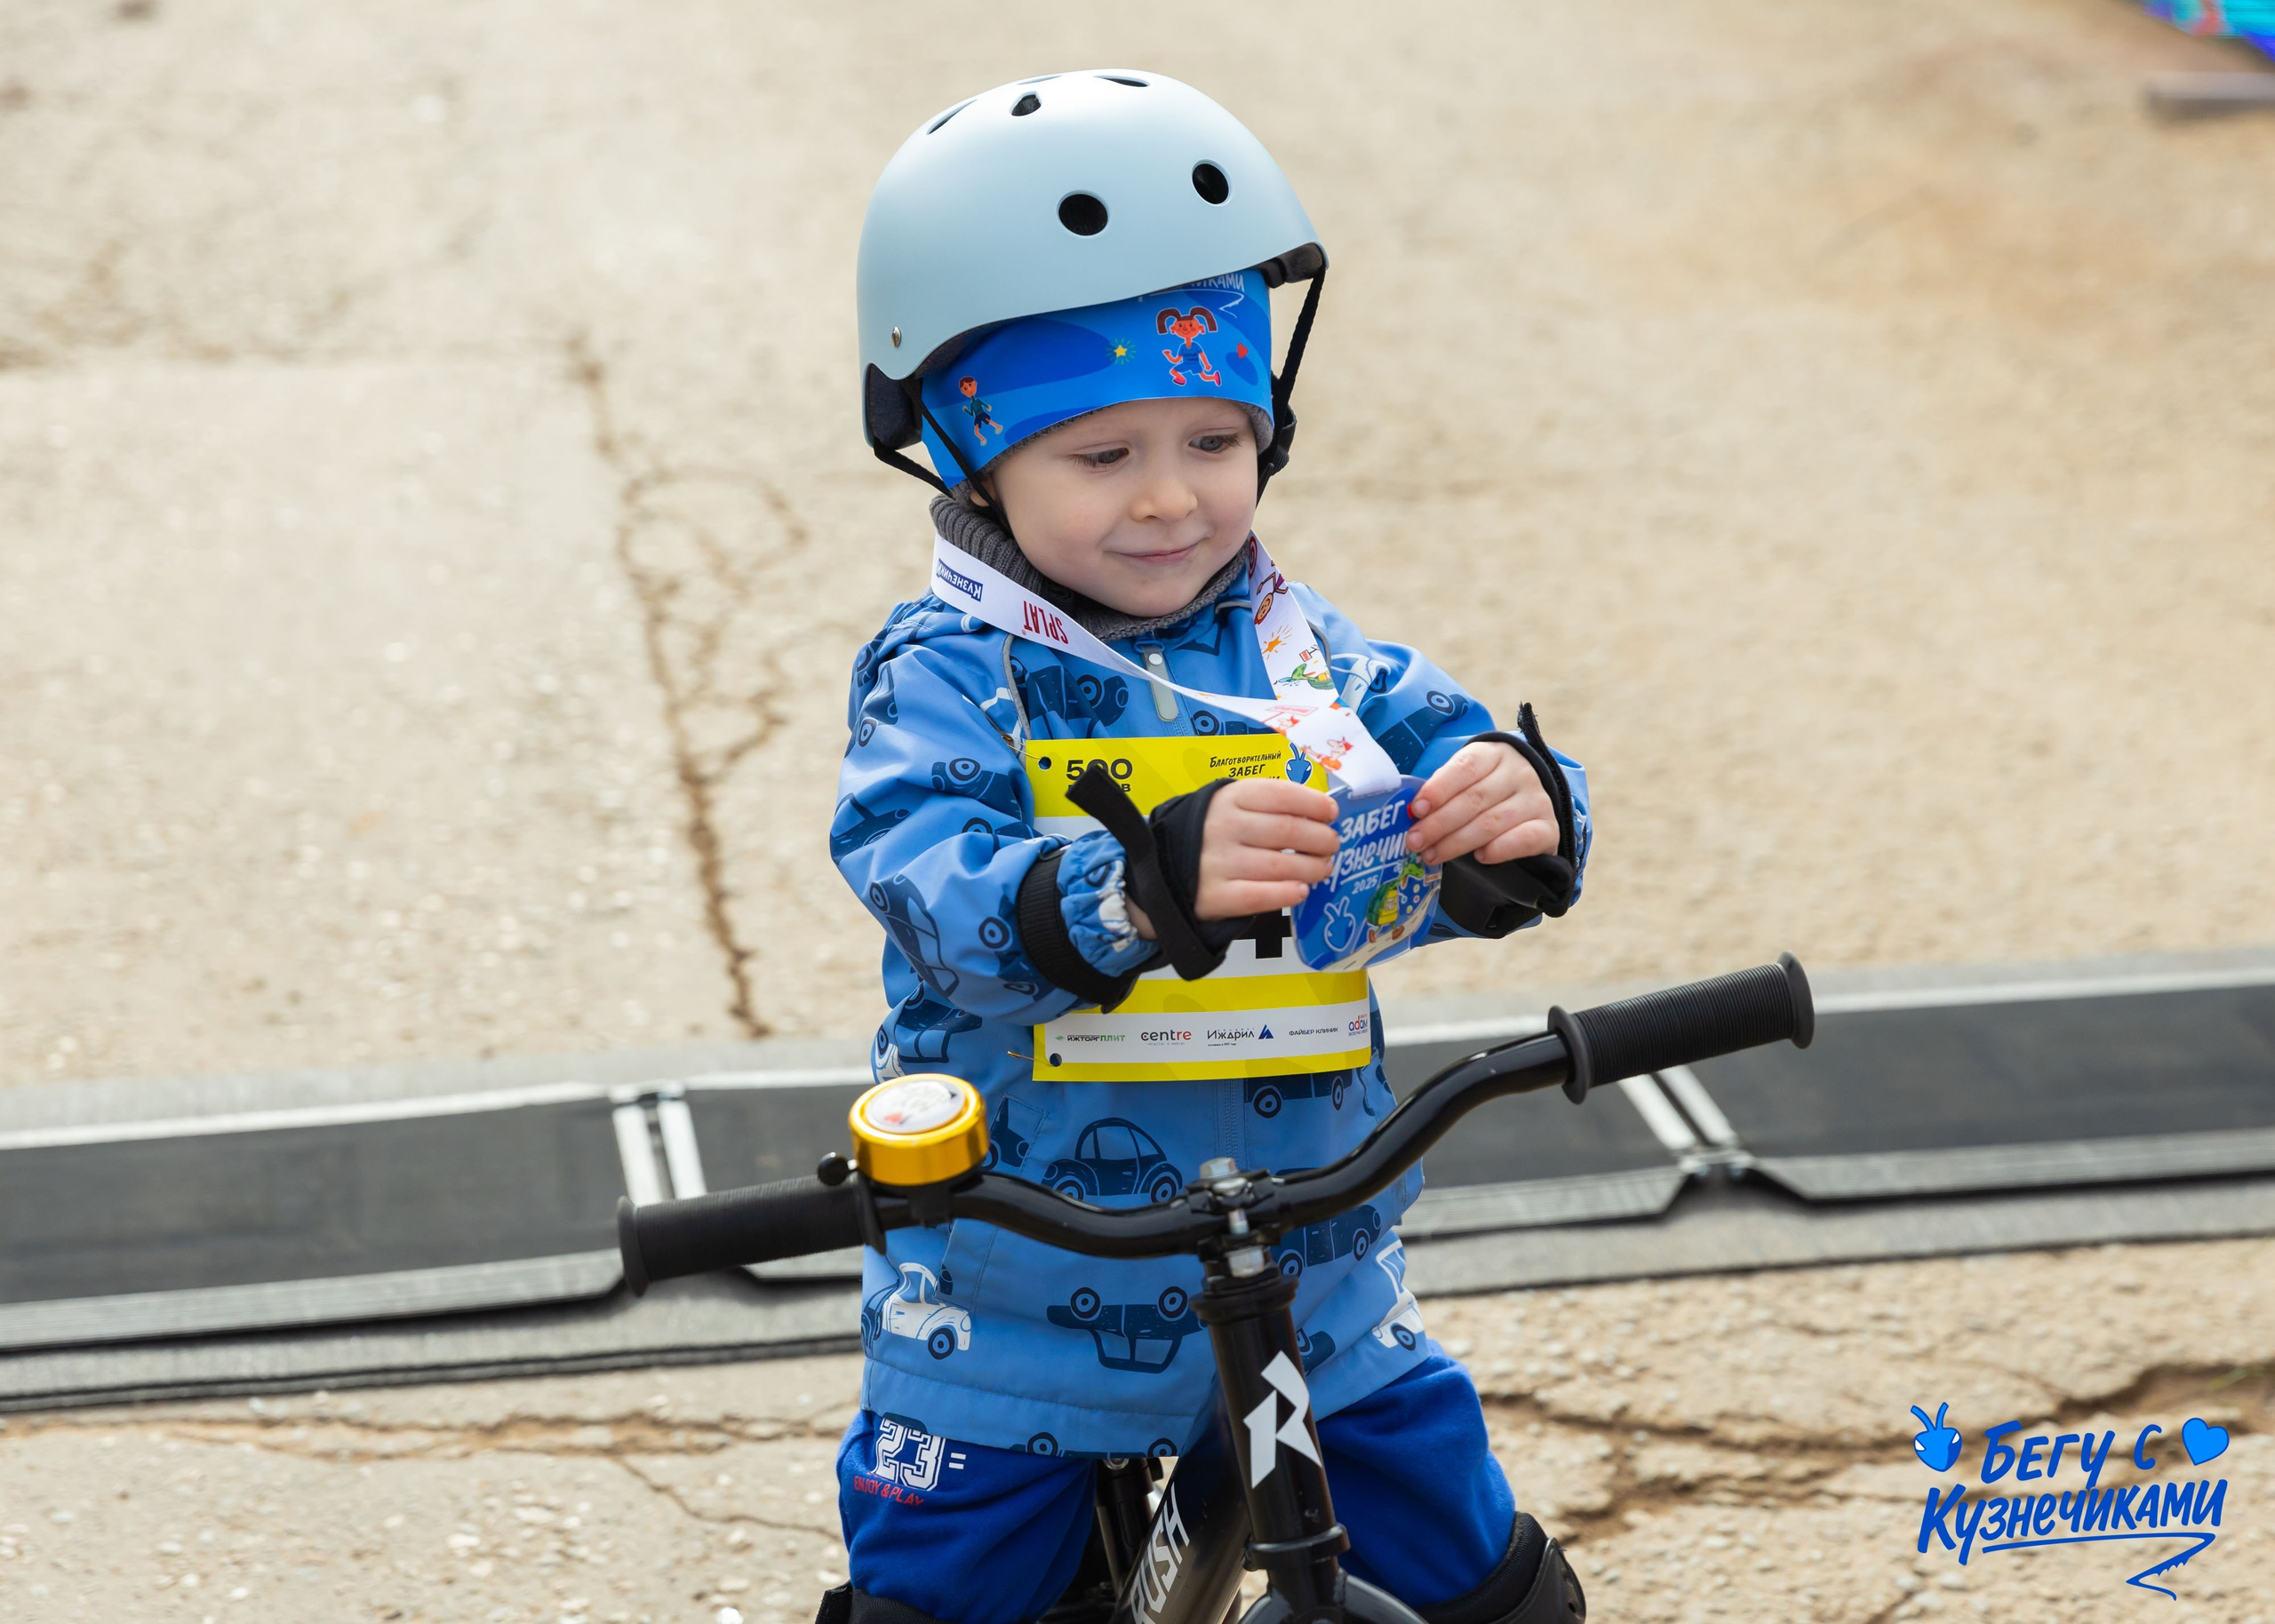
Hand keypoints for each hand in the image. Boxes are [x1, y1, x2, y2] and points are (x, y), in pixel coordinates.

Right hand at [1127, 778, 1339, 937]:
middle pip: (1290, 831)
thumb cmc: (1207, 833)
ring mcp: (1219, 862)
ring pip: (1283, 866)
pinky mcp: (1217, 896)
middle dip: (1322, 839)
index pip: (1282, 795)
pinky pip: (1263, 896)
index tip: (1332, 813)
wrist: (1158, 868)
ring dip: (1314, 868)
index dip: (1315, 804)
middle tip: (1331, 846)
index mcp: (1229, 798)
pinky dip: (1289, 894)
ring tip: (1322, 869)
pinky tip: (1301, 890)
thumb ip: (1266, 803)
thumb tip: (1319, 811)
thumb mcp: (1227, 804)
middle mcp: (1224, 827)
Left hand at [1406, 741, 1555, 865]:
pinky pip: (1524, 839)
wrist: (1529, 808)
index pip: (1466, 767)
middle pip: (1475, 798)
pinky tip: (1479, 857)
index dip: (1439, 789)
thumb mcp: (1466, 782)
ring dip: (1458, 842)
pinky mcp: (1549, 828)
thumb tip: (1414, 812)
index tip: (1416, 809)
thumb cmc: (1487, 792)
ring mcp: (1537, 799)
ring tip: (1432, 855)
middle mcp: (1519, 773)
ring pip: (1493, 821)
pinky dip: (1500, 849)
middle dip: (1439, 823)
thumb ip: (1444, 792)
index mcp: (1494, 754)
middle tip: (1415, 841)